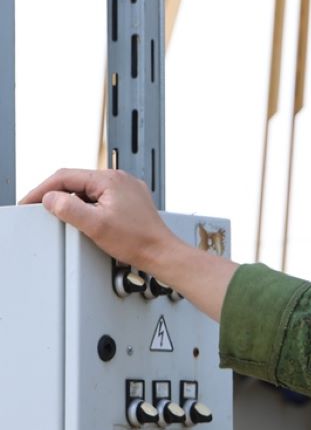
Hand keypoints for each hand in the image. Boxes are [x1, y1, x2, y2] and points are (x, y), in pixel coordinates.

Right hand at [20, 168, 180, 272]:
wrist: (160, 252)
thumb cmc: (136, 241)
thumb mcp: (94, 225)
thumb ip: (68, 208)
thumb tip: (50, 198)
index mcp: (110, 180)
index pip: (66, 177)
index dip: (43, 189)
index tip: (29, 201)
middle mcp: (120, 179)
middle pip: (76, 181)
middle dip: (55, 194)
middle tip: (39, 207)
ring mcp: (126, 189)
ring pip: (88, 189)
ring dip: (71, 200)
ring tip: (59, 214)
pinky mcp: (130, 200)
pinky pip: (101, 197)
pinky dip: (86, 205)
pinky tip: (82, 217)